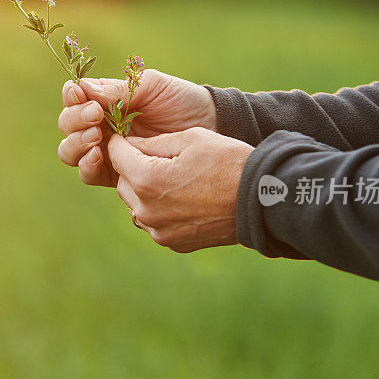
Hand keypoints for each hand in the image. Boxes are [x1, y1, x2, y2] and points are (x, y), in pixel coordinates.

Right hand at [57, 70, 216, 186]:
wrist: (209, 126)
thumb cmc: (180, 100)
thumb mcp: (151, 86)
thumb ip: (118, 90)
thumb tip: (83, 89)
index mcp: (105, 100)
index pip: (75, 99)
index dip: (73, 99)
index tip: (87, 100)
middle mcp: (100, 125)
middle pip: (68, 126)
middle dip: (75, 121)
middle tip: (95, 119)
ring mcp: (106, 150)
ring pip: (71, 152)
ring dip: (76, 144)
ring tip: (96, 138)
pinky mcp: (117, 173)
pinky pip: (89, 174)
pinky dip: (87, 166)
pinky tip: (98, 156)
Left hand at [107, 127, 253, 252]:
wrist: (262, 201)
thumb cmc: (229, 163)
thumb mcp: (191, 139)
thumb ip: (152, 142)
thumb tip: (129, 145)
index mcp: (148, 180)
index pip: (116, 156)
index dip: (119, 142)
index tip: (124, 136)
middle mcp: (147, 210)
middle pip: (123, 183)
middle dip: (132, 168)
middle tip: (153, 157)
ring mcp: (159, 231)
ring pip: (136, 204)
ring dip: (144, 190)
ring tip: (170, 178)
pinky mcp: (172, 242)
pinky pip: (154, 222)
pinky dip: (159, 209)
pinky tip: (181, 198)